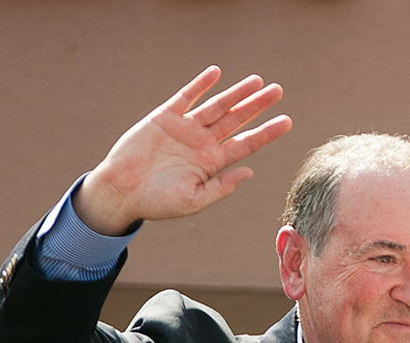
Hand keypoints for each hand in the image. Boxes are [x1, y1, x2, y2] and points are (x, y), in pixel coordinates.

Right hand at [74, 66, 292, 234]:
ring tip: (257, 81)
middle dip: (258, 106)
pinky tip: (216, 74)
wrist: (121, 192)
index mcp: (213, 163)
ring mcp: (185, 128)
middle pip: (237, 120)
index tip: (287, 121)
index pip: (247, 143)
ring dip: (236, 93)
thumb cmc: (158, 202)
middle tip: (279, 91)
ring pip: (217, 106)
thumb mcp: (194, 200)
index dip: (267, 132)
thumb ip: (221, 187)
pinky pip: (186, 97)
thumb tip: (249, 172)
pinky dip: (200, 85)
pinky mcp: (164, 118)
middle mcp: (204, 142)